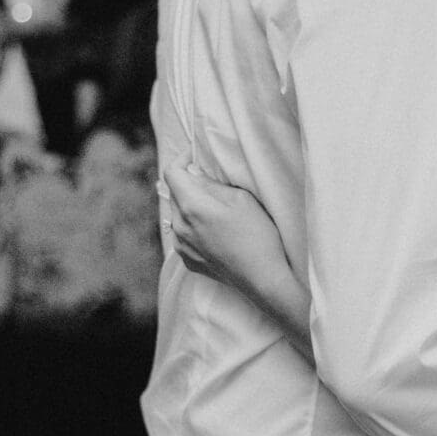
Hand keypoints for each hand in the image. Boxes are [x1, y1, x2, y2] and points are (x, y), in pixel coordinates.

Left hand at [165, 160, 307, 331]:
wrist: (264, 280)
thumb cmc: (259, 236)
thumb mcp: (241, 199)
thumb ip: (212, 184)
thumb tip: (193, 173)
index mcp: (191, 207)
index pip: (172, 173)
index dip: (183, 159)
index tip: (196, 155)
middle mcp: (180, 227)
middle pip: (175, 193)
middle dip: (189, 182)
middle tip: (212, 181)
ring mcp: (182, 246)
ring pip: (178, 215)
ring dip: (191, 206)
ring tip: (215, 209)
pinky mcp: (189, 261)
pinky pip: (184, 236)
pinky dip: (193, 227)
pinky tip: (215, 232)